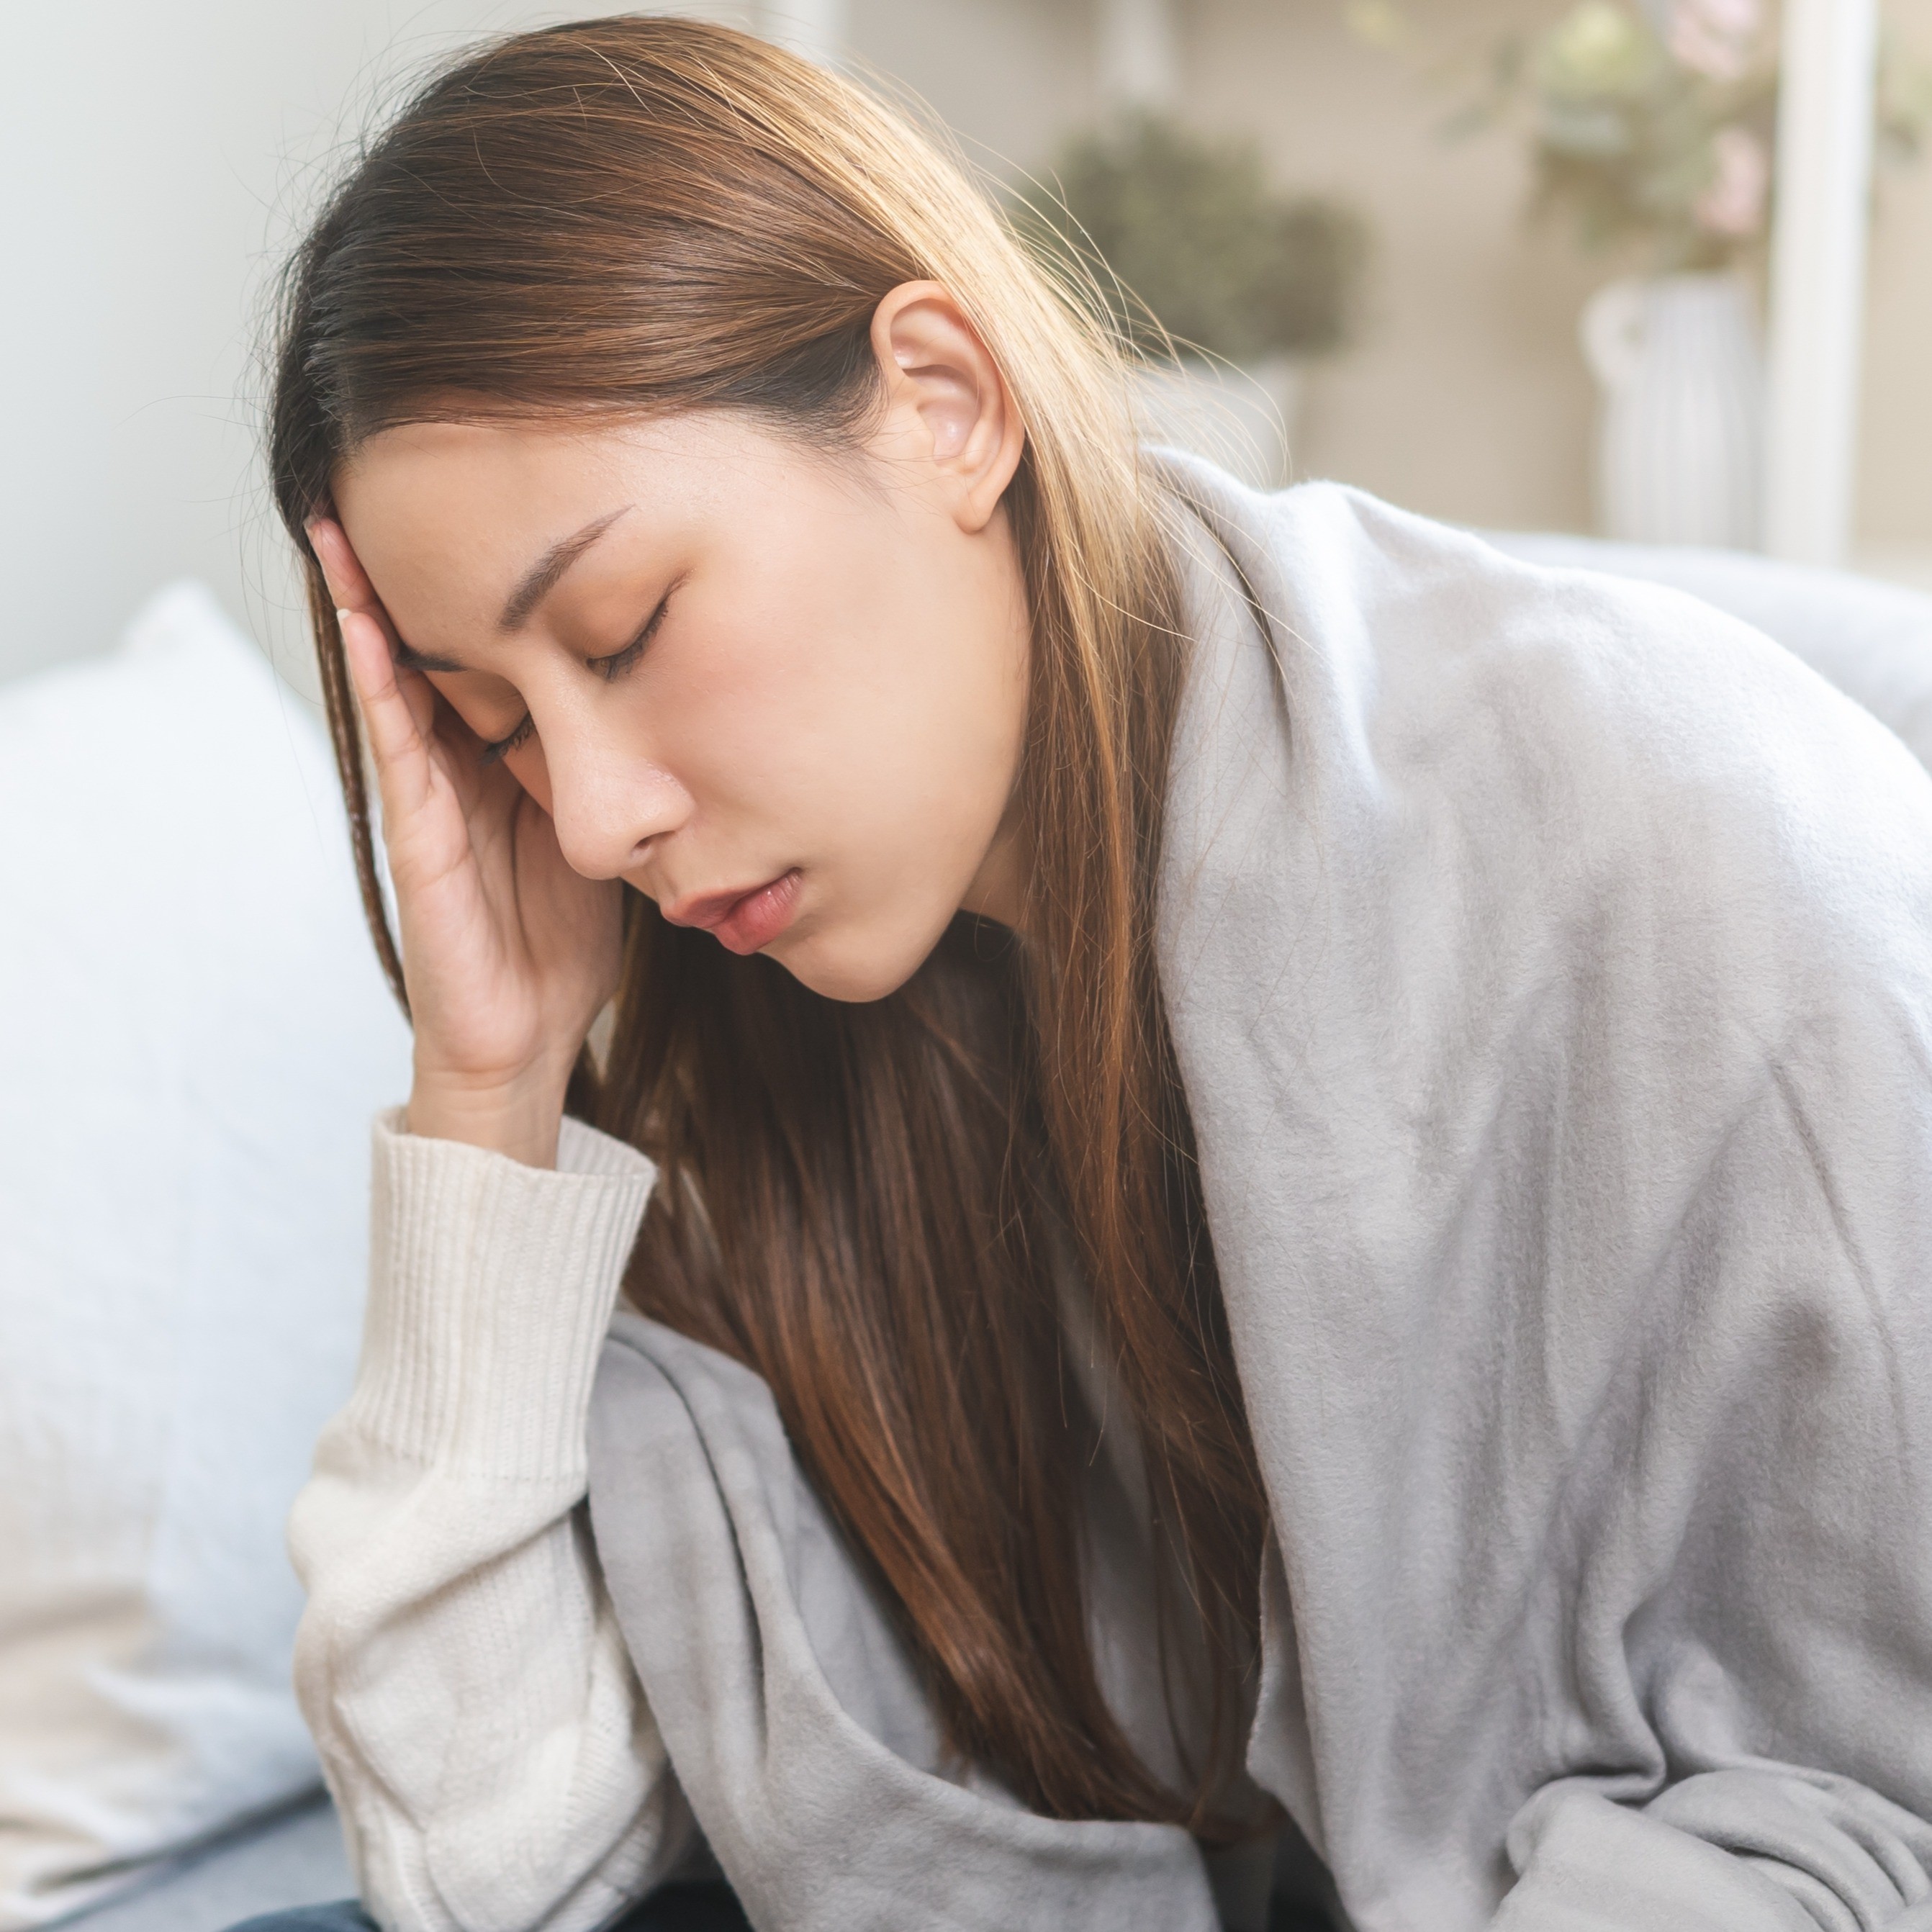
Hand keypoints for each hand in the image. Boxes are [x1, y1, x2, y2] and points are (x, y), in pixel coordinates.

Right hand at [310, 519, 622, 1166]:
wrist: (533, 1036)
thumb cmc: (566, 937)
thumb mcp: (605, 831)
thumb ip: (610, 771)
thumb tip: (671, 707)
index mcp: (507, 763)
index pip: (486, 658)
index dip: (481, 591)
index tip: (484, 507)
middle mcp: (460, 769)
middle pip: (431, 651)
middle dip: (410, 573)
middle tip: (389, 476)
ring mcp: (429, 800)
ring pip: (396, 682)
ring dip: (367, 605)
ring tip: (342, 523)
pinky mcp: (416, 839)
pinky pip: (394, 746)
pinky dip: (377, 682)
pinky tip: (363, 624)